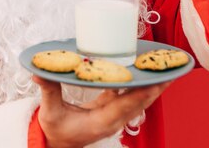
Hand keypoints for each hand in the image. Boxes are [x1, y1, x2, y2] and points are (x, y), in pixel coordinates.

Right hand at [33, 76, 170, 147]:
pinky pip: (128, 94)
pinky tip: (140, 69)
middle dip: (155, 86)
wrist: (56, 144)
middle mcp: (112, 118)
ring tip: (162, 67)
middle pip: (140, 101)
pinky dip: (136, 83)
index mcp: (102, 121)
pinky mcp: (110, 108)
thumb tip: (39, 72)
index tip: (156, 80)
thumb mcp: (49, 113)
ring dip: (150, 84)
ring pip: (137, 98)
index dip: (143, 92)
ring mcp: (113, 114)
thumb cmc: (55, 131)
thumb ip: (48, 91)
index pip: (127, 105)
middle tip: (170, 69)